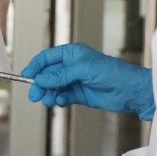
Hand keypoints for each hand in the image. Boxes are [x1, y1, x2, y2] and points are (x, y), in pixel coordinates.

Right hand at [21, 43, 155, 119]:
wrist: (130, 91)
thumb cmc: (113, 73)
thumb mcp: (83, 70)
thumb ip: (60, 75)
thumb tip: (41, 79)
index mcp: (72, 54)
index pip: (46, 58)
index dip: (35, 67)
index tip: (26, 76)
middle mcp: (71, 66)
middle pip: (47, 75)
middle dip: (40, 84)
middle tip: (35, 95)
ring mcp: (74, 81)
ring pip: (53, 87)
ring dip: (48, 94)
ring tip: (49, 100)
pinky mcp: (78, 95)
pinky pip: (62, 97)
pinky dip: (58, 100)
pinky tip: (60, 102)